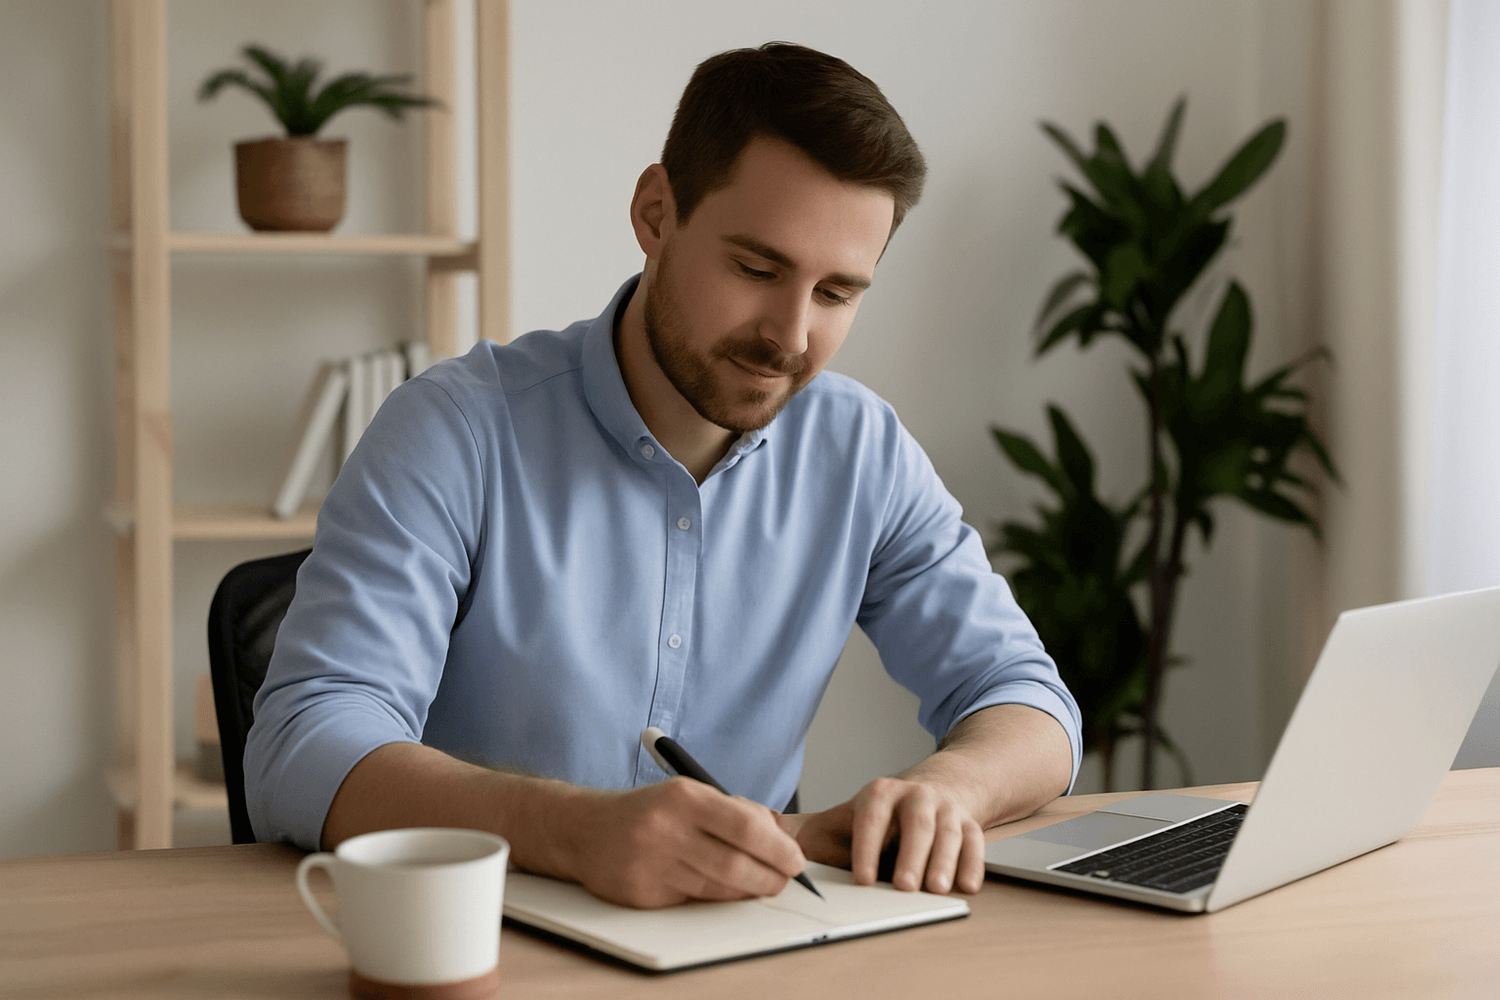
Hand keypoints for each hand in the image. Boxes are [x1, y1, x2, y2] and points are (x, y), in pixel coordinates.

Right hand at [560, 777, 806, 908]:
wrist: (585, 829)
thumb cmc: (650, 811)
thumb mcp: (690, 794)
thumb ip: (734, 812)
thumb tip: (780, 841)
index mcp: (684, 797)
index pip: (745, 827)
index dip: (778, 849)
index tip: (795, 860)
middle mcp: (666, 829)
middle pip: (736, 864)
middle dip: (770, 877)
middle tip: (783, 879)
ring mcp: (651, 863)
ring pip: (717, 887)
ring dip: (746, 890)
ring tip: (758, 884)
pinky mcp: (641, 893)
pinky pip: (692, 901)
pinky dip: (714, 897)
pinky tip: (720, 888)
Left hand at [791, 777, 985, 894]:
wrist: (934, 787)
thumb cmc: (883, 814)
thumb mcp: (848, 814)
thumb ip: (815, 833)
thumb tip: (779, 847)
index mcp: (881, 793)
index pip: (872, 817)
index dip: (866, 847)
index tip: (863, 879)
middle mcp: (917, 797)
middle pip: (917, 824)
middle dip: (911, 855)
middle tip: (905, 886)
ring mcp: (946, 810)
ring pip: (949, 833)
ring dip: (944, 862)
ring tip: (935, 889)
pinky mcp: (970, 824)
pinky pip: (976, 843)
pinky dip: (973, 864)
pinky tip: (966, 885)